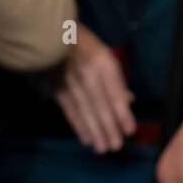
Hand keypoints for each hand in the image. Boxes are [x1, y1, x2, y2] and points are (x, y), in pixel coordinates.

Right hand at [56, 23, 135, 153]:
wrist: (52, 34)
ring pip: (85, 111)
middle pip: (100, 105)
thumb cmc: (85, 44)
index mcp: (103, 62)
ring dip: (95, 132)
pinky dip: (78, 126)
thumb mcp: (106, 55)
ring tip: (103, 148)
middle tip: (116, 147)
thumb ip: (117, 79)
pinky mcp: (57, 89)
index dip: (122, 113)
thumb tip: (129, 101)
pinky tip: (86, 139)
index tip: (130, 130)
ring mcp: (71, 82)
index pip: (114, 92)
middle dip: (108, 128)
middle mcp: (87, 73)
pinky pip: (70, 111)